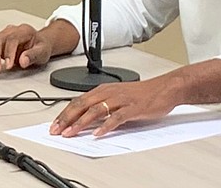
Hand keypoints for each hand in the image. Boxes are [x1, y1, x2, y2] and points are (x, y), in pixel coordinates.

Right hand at [0, 23, 57, 75]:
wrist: (39, 43)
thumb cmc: (40, 46)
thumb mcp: (43, 51)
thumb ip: (34, 55)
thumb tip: (23, 60)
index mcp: (23, 30)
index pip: (12, 39)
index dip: (8, 53)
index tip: (7, 65)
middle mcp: (10, 31)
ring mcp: (2, 35)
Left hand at [49, 78, 178, 136]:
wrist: (165, 88)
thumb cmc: (142, 94)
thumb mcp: (116, 97)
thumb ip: (101, 106)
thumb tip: (84, 120)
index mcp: (103, 89)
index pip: (77, 101)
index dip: (64, 113)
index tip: (54, 124)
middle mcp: (109, 93)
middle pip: (82, 105)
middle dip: (67, 118)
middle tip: (57, 130)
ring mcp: (120, 100)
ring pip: (95, 111)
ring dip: (81, 123)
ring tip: (71, 133)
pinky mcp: (132, 108)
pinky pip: (116, 117)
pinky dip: (105, 126)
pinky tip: (98, 133)